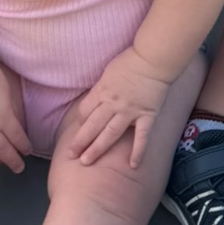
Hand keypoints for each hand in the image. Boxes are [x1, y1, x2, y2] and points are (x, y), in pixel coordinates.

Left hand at [66, 47, 172, 168]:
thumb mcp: (107, 72)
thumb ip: (101, 89)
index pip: (84, 111)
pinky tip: (133, 165)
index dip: (80, 122)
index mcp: (102, 91)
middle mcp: (113, 104)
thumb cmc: (129, 61)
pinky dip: (138, 151)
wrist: (153, 59)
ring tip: (86, 162)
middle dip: (80, 142)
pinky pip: (141, 137)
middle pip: (92, 126)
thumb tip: (93, 101)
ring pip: (110, 134)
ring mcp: (130, 112)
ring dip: (97, 149)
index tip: (80, 129)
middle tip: (70, 155)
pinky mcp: (146, 116)